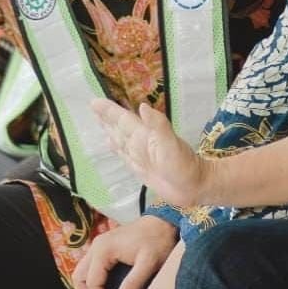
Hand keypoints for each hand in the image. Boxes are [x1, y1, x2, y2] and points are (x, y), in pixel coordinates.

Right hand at [73, 216, 177, 288]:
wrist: (162, 221)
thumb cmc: (157, 240)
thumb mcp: (148, 263)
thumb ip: (133, 283)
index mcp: (104, 250)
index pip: (92, 282)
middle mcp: (97, 246)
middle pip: (80, 276)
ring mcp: (99, 245)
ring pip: (82, 271)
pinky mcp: (105, 246)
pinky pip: (91, 266)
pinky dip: (92, 280)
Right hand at [93, 100, 207, 207]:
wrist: (194, 187)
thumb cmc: (183, 166)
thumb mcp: (171, 144)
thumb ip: (157, 125)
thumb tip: (142, 106)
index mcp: (144, 135)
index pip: (122, 119)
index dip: (108, 110)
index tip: (94, 101)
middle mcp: (140, 143)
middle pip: (119, 126)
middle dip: (106, 117)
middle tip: (92, 107)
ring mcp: (140, 155)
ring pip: (119, 139)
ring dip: (109, 130)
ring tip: (99, 121)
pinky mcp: (141, 168)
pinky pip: (123, 154)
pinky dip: (115, 148)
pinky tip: (111, 144)